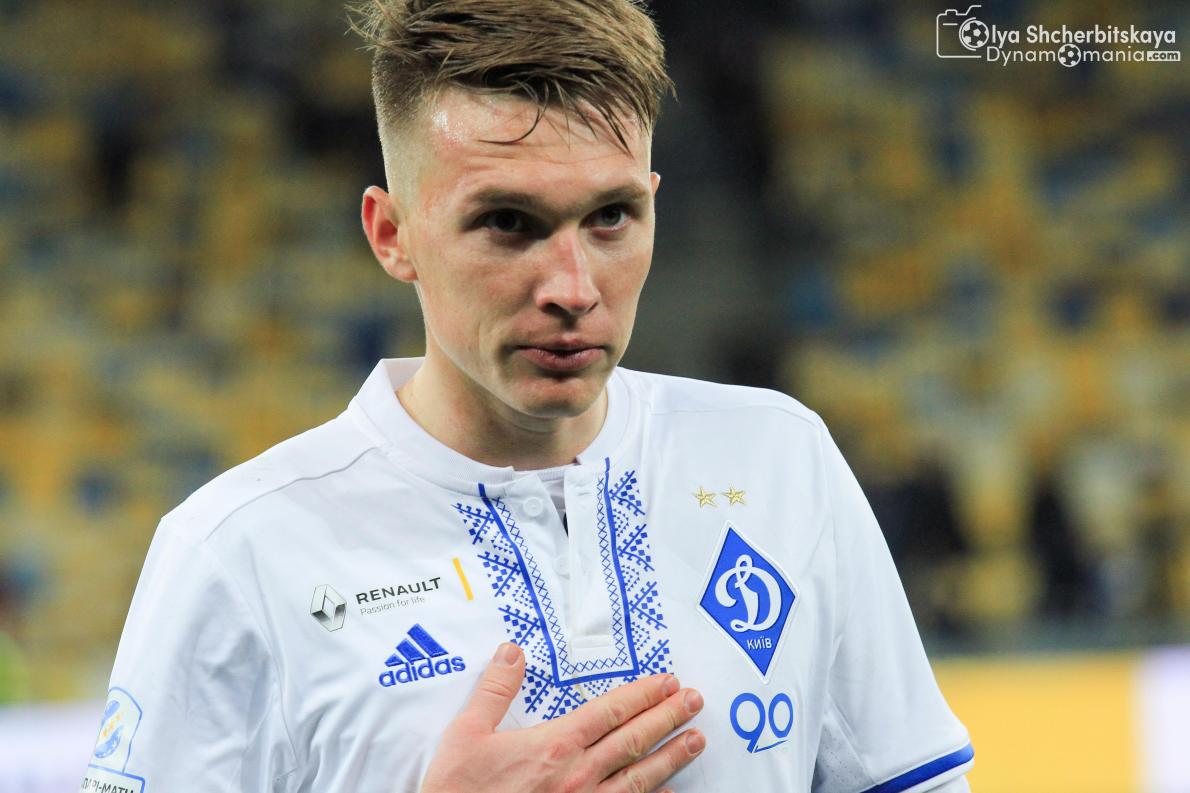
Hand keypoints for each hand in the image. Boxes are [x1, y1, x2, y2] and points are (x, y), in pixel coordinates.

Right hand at [420, 643, 704, 792]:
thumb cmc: (458, 790)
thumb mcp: (466, 734)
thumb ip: (494, 689)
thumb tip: (512, 651)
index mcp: (554, 745)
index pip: (610, 711)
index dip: (643, 694)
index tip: (667, 682)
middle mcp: (578, 774)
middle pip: (634, 740)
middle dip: (668, 717)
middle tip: (696, 700)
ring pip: (639, 778)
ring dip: (672, 757)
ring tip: (698, 740)